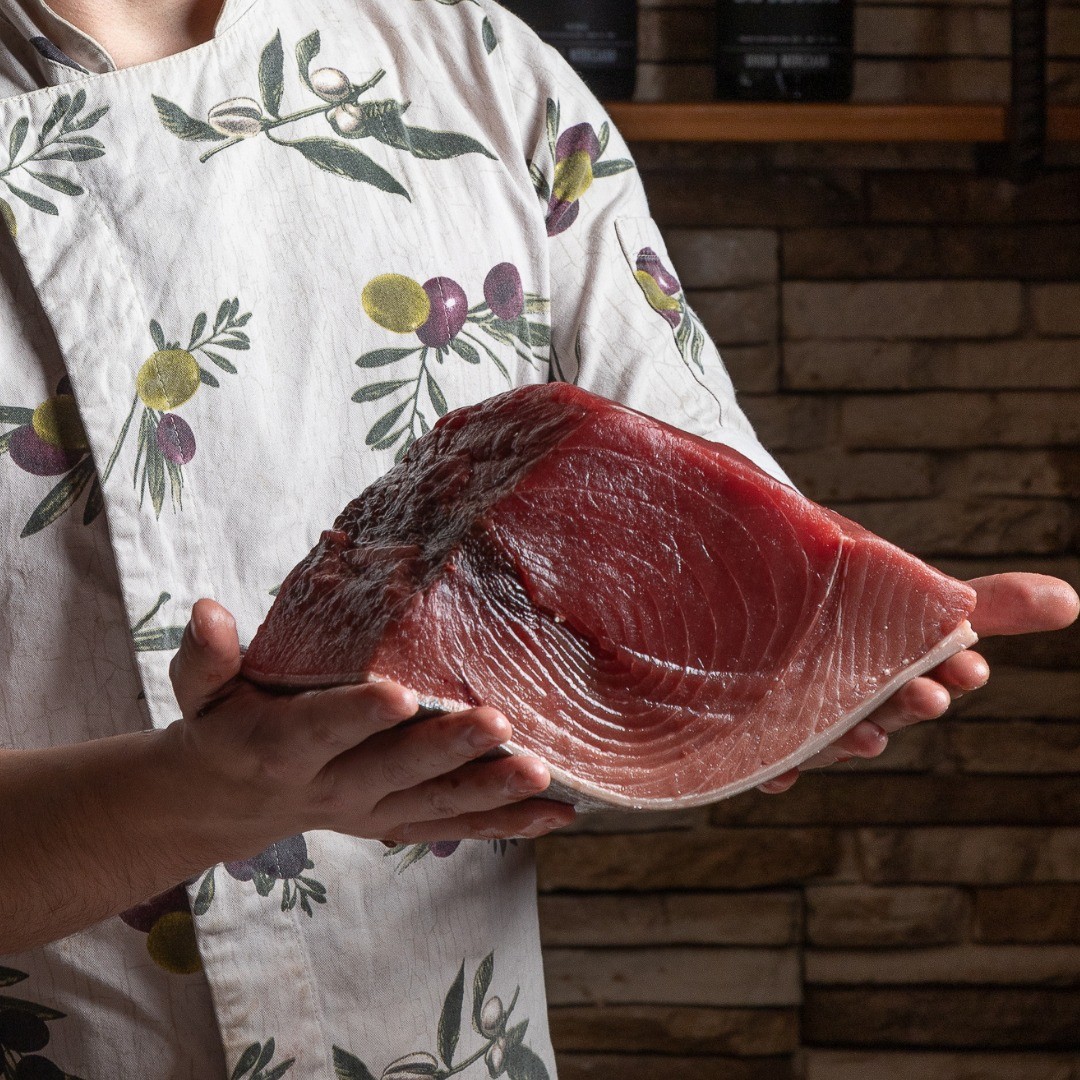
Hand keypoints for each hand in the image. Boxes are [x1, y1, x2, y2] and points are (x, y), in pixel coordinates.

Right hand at [166, 599, 574, 857]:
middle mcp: (334, 788)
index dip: (358, 714)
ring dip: (492, 791)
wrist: (232, 800)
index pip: (323, 729)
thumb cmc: (223, 726)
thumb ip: (206, 657)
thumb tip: (208, 610)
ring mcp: (373, 812)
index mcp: (284, 749)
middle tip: (498, 721)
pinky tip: (559, 814)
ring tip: (544, 774)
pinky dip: (508, 824)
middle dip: (448, 747)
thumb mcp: (199, 692)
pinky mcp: (399, 824)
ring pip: (438, 805)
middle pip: (397, 769)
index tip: (400, 692)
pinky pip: (458, 829)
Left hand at [758, 573, 1079, 793]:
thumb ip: (988, 602)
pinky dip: (776, 769)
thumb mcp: (916, 598)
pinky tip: (780, 776)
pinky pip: (767, 759)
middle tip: (927, 695)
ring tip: (868, 735)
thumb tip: (1071, 600)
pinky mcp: (759, 732)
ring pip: (834, 736)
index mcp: (898, 674)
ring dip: (853, 740)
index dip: (954, 673)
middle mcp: (857, 704)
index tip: (971, 668)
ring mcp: (809, 721)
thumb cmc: (857, 622)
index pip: (935, 675)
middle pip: (887, 708)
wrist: (768, 619)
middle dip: (910, 704)